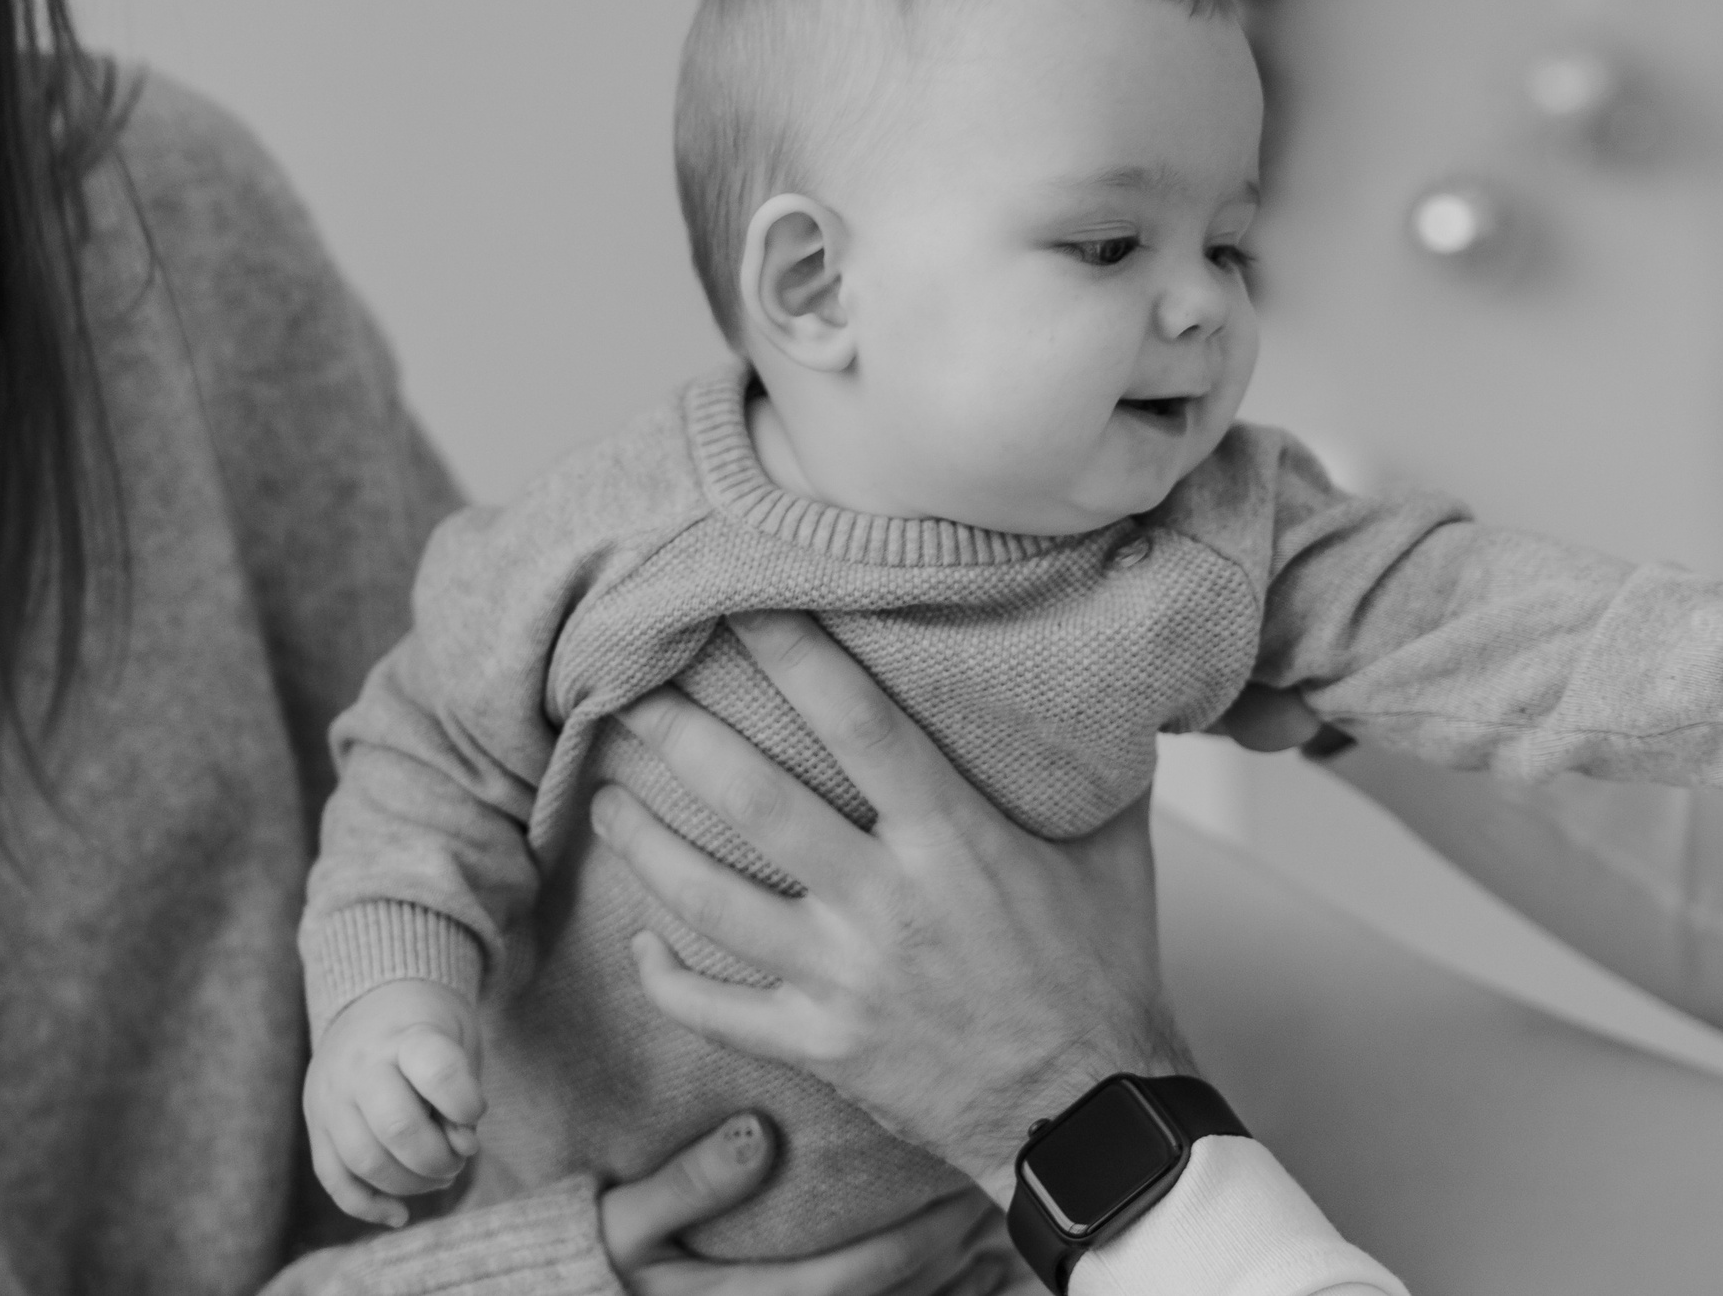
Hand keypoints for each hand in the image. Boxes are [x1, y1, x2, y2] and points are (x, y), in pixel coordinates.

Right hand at [301, 979, 485, 1227]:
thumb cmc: (429, 1027)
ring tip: (437, 1176)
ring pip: (363, 1161)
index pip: (437, 1072)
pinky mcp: (315, 1125)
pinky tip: (399, 1214)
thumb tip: (461, 1149)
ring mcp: (331, 1098)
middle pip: (396, 1128)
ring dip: (410, 1184)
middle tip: (458, 1158)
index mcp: (405, 1035)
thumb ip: (463, 1094)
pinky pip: (334, 1180)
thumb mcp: (458, 1040)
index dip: (465, 1103)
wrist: (372, 1002)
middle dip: (438, 1159)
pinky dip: (368, 1206)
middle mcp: (360, 1066)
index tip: (475, 1112)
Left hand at [593, 610, 1195, 1206]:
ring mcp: (843, 978)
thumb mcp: (1117, 856)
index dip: (795, 655)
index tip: (743, 604)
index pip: (858, 723)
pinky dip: (667, 978)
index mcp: (953, 840)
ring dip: (646, 842)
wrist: (1088, 1117)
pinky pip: (716, 1011)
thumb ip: (1097, 768)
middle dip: (685, 735)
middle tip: (633, 687)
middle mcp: (885, 900)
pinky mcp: (820, 1046)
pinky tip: (638, 940)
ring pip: (712, 899)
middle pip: (757, 798)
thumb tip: (1109, 683)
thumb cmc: (1102, 975)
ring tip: (605, 797)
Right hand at [601, 1112, 1019, 1294]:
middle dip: (952, 1246)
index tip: (958, 1180)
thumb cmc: (586, 1263)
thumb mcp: (620, 1223)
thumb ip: (686, 1184)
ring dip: (950, 1279)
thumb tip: (755, 1133)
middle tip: (994, 1188)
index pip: (863, 1272)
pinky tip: (960, 1279)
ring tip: (992, 1231)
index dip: (921, 1232)